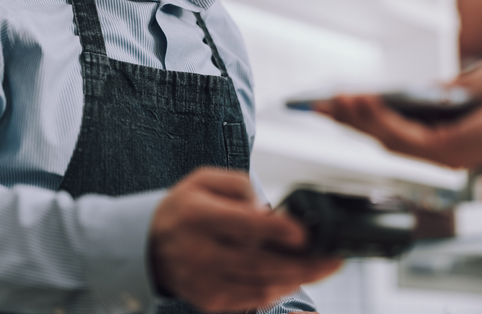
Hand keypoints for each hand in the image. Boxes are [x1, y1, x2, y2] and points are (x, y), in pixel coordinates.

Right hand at [150, 168, 341, 311]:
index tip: (304, 233)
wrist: (148, 245)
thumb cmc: (185, 208)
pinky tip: (294, 278)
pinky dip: (278, 290)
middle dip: (303, 264)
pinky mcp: (210, 301)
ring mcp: (205, 282)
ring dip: (297, 279)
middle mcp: (199, 252)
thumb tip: (268, 209)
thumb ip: (239, 185)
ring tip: (321, 268)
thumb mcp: (205, 179)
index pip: (244, 225)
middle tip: (333, 259)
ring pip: (261, 286)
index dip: (278, 231)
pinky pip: (252, 300)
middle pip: (260, 263)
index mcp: (198, 216)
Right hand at [314, 58, 481, 169]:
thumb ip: (442, 86)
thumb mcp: (471, 80)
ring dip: (356, 118)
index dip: (361, 113)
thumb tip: (416, 87)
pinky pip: (402, 135)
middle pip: (381, 134)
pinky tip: (362, 100)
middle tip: (315, 106)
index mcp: (442, 130)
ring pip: (385, 138)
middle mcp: (438, 146)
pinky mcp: (445, 150)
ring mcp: (440, 152)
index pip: (393, 124)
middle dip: (346, 119)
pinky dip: (378, 118)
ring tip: (331, 101)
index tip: (332, 102)